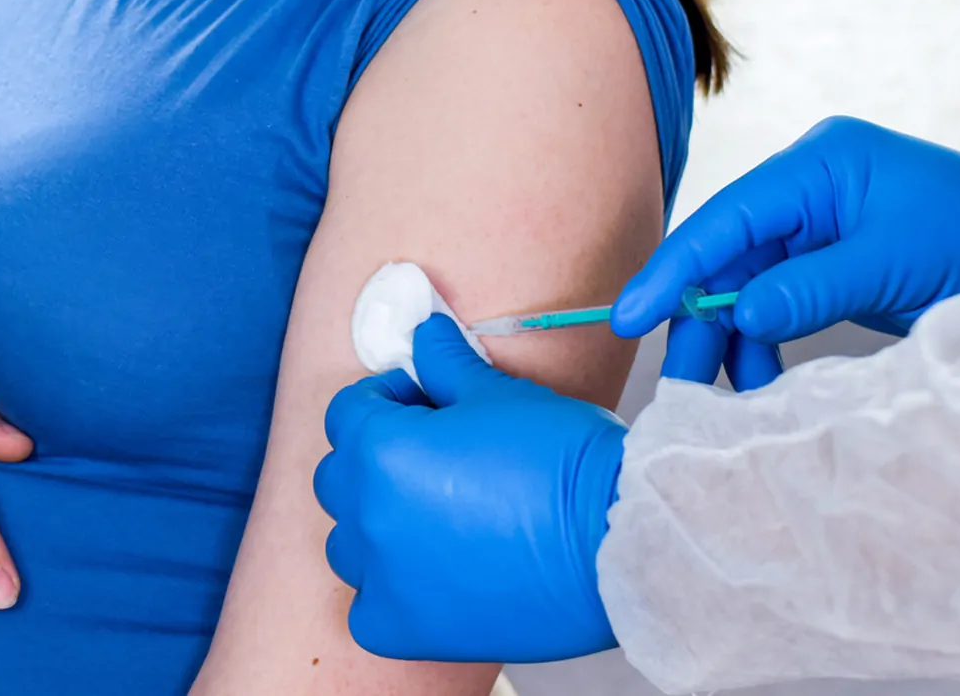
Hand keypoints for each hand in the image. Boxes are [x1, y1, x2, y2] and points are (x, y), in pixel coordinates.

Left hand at [315, 316, 623, 662]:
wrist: (619, 539)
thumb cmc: (565, 461)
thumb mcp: (500, 394)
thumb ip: (445, 365)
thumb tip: (425, 334)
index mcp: (382, 450)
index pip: (348, 412)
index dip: (386, 399)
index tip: (420, 404)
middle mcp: (370, 514)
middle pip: (340, 476)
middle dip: (376, 457)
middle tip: (432, 457)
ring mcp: (384, 575)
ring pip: (350, 543)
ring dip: (379, 525)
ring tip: (437, 517)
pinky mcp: (408, 626)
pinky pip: (367, 609)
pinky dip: (388, 592)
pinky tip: (432, 575)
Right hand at [613, 116, 959, 388]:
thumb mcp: (894, 263)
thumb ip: (812, 288)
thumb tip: (741, 316)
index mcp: (819, 164)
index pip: (725, 219)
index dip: (673, 270)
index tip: (631, 317)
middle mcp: (804, 189)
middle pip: (724, 258)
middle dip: (700, 322)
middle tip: (681, 384)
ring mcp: (812, 225)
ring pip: (742, 288)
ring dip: (731, 342)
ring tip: (732, 394)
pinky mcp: (820, 262)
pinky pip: (770, 303)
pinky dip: (761, 343)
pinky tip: (762, 378)